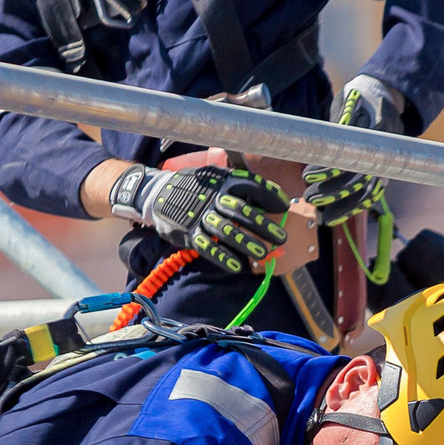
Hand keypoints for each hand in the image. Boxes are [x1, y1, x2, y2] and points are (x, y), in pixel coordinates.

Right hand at [110, 163, 288, 275]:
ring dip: (246, 243)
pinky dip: (223, 258)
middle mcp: (213, 198)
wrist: (158, 193)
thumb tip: (273, 200)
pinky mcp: (189, 233)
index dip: (270, 195)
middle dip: (263, 225)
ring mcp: (200, 217)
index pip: (251, 186)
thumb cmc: (197, 187)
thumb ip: (241, 187)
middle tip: (281, 238)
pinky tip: (238, 267)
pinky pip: (208, 247)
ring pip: (226, 231)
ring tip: (263, 254)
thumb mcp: (217, 177)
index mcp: (223, 182)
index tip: (285, 206)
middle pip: (241, 211)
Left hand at [304, 76, 405, 222]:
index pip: (351, 156)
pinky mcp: (381, 173)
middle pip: (358, 179)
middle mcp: (384, 151)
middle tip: (309, 195)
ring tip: (316, 209)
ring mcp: (385, 164)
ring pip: (365, 192)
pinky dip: (350, 208)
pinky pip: (368, 196)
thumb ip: (336, 119)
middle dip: (331, 190)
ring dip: (340, 204)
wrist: (386, 98)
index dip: (329, 168)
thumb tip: (312, 139)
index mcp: (376, 130)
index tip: (308, 174)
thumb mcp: (348, 100)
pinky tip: (332, 217)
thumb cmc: (361, 98)